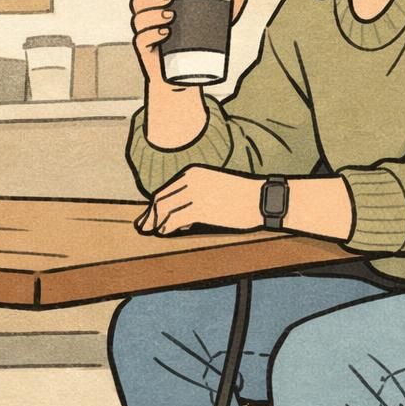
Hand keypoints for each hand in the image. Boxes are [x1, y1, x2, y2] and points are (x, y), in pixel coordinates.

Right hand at [131, 0, 248, 84]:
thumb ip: (224, 10)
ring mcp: (144, 36)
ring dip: (153, 13)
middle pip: (137, 0)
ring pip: (138, 19)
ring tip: (171, 16)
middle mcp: (145, 20)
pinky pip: (140, 40)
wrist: (182, 78)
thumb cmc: (190, 45)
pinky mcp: (145, 53)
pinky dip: (151, 34)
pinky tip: (164, 32)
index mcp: (154, 7)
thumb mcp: (208, 26)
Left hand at [135, 166, 265, 234]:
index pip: (165, 190)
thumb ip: (195, 195)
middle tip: (142, 227)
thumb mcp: (215, 187)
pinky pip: (174, 220)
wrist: (262, 198)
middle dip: (149, 215)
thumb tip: (178, 217)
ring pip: (164, 210)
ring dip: (155, 223)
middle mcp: (191, 180)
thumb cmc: (242, 196)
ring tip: (151, 232)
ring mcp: (194, 193)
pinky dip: (166, 227)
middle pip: (160, 199)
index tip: (148, 216)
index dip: (153, 205)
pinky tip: (164, 233)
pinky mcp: (200, 208)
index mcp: (193, 172)